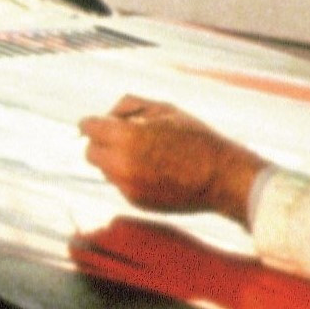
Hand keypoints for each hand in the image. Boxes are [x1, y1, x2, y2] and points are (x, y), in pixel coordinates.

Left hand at [79, 96, 269, 223]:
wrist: (220, 178)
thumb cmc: (196, 138)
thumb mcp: (164, 109)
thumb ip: (129, 106)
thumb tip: (107, 115)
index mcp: (127, 137)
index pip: (89, 128)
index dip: (93, 123)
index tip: (95, 123)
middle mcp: (121, 165)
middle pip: (90, 153)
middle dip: (101, 143)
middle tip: (121, 137)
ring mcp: (127, 187)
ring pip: (105, 170)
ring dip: (116, 159)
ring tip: (147, 153)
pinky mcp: (135, 202)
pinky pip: (121, 184)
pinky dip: (130, 176)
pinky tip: (156, 170)